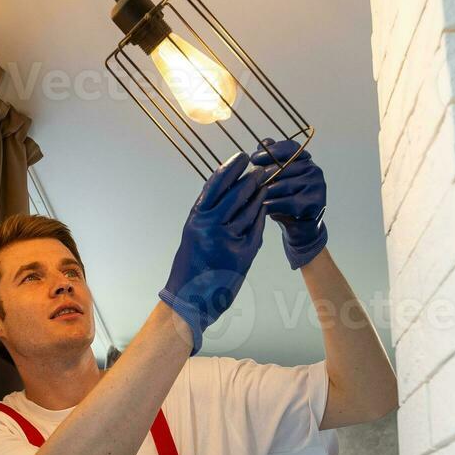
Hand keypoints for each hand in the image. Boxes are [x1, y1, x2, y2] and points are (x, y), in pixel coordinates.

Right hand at [159, 149, 269, 355]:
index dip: (230, 167)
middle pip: (236, 194)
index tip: (242, 156)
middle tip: (262, 169)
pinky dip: (261, 218)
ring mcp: (227, 240)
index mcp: (196, 218)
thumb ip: (207, 212)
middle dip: (251, 179)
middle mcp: (210, 226)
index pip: (215, 184)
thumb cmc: (190, 266)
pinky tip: (265, 209)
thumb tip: (223, 185)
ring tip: (265, 186)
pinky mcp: (242, 254)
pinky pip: (256, 229)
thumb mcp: (193, 233)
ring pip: (250, 210)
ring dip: (260, 196)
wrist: (189, 299)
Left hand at [252, 139, 327, 269]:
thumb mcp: (274, 179)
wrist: (298, 228)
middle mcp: (314, 169)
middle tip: (248, 183)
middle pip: (284, 167)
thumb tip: (264, 143)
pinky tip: (262, 208)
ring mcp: (317, 185)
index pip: (289, 147)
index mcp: (304, 159)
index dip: (271, 151)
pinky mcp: (316, 202)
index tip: (253, 159)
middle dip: (263, 175)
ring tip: (251, 196)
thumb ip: (270, 161)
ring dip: (265, 192)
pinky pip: (289, 201)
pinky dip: (273, 205)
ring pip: (284, 185)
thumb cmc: (283, 200)